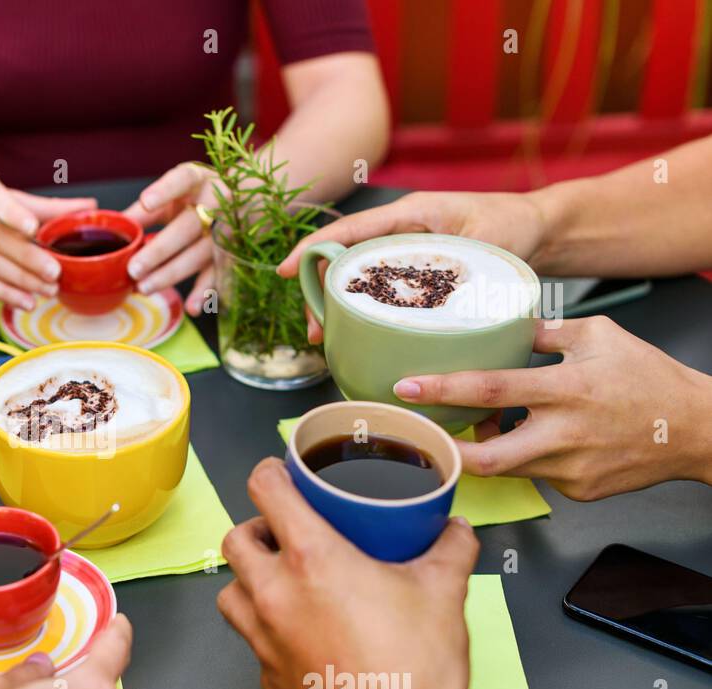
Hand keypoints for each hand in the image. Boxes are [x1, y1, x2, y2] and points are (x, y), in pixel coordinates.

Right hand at [0, 166, 95, 310]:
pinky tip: (25, 300)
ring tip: (48, 290)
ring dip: (20, 280)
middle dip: (26, 257)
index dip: (14, 214)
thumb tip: (89, 208)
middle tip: (54, 272)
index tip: (35, 228)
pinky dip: (3, 293)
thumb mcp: (3, 195)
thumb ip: (45, 206)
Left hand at [124, 162, 218, 314]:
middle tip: (133, 269)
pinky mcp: (231, 253)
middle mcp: (216, 204)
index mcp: (198, 181)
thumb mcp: (175, 194)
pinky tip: (192, 307)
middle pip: (186, 228)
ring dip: (171, 274)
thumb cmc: (199, 196)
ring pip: (199, 254)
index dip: (165, 191)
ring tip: (144, 288)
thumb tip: (113, 227)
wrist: (250, 199)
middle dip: (159, 251)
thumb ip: (146, 210)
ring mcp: (226, 230)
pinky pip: (217, 274)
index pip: (182, 180)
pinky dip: (205, 292)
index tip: (146, 203)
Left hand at [217, 459, 476, 688]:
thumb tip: (455, 530)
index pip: (265, 492)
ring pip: (229, 592)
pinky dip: (264, 629)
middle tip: (284, 533)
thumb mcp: (444, 592)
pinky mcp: (268, 677)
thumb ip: (450, 549)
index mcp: (311, 559)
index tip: (278, 474)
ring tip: (281, 581)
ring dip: (248, 580)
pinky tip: (296, 632)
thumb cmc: (413, 671)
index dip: (269, 474)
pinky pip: (250, 641)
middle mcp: (276, 595)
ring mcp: (264, 639)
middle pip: (235, 541)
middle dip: (256, 530)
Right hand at [276, 190, 549, 343]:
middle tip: (315, 330)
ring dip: (338, 308)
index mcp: (409, 214)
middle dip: (319, 294)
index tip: (285, 270)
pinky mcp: (411, 273)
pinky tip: (358, 335)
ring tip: (328, 339)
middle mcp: (399, 231)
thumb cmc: (515, 226)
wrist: (539, 229)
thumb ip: (460, 268)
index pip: (349, 230)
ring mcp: (403, 252)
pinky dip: (362, 312)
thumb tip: (431, 300)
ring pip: (356, 280)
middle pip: (343, 261)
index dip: (312, 250)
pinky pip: (377, 291)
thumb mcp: (489, 244)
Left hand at [392, 316, 711, 498]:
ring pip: (505, 468)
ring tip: (479, 426)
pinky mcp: (577, 491)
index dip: (444, 391)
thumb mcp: (599, 336)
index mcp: (566, 389)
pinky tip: (532, 440)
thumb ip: (543, 332)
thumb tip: (501, 323)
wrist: (696, 429)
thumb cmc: (649, 380)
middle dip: (444, 450)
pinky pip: (533, 476)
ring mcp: (570, 470)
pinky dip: (523, 459)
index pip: (492, 390)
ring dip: (483, 449)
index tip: (407, 387)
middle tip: (418, 435)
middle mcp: (565, 435)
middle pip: (486, 457)